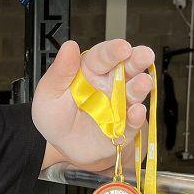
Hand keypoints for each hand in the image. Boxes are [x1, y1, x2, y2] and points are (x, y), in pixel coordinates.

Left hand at [31, 39, 154, 170]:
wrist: (61, 147)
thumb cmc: (55, 116)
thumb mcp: (48, 94)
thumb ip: (59, 72)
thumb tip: (70, 46)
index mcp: (90, 72)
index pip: (102, 57)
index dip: (113, 51)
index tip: (122, 47)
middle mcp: (109, 85)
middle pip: (126, 69)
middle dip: (137, 61)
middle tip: (145, 55)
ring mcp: (119, 106)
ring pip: (133, 93)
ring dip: (140, 87)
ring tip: (143, 82)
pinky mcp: (124, 129)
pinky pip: (132, 123)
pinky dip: (136, 118)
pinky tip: (136, 111)